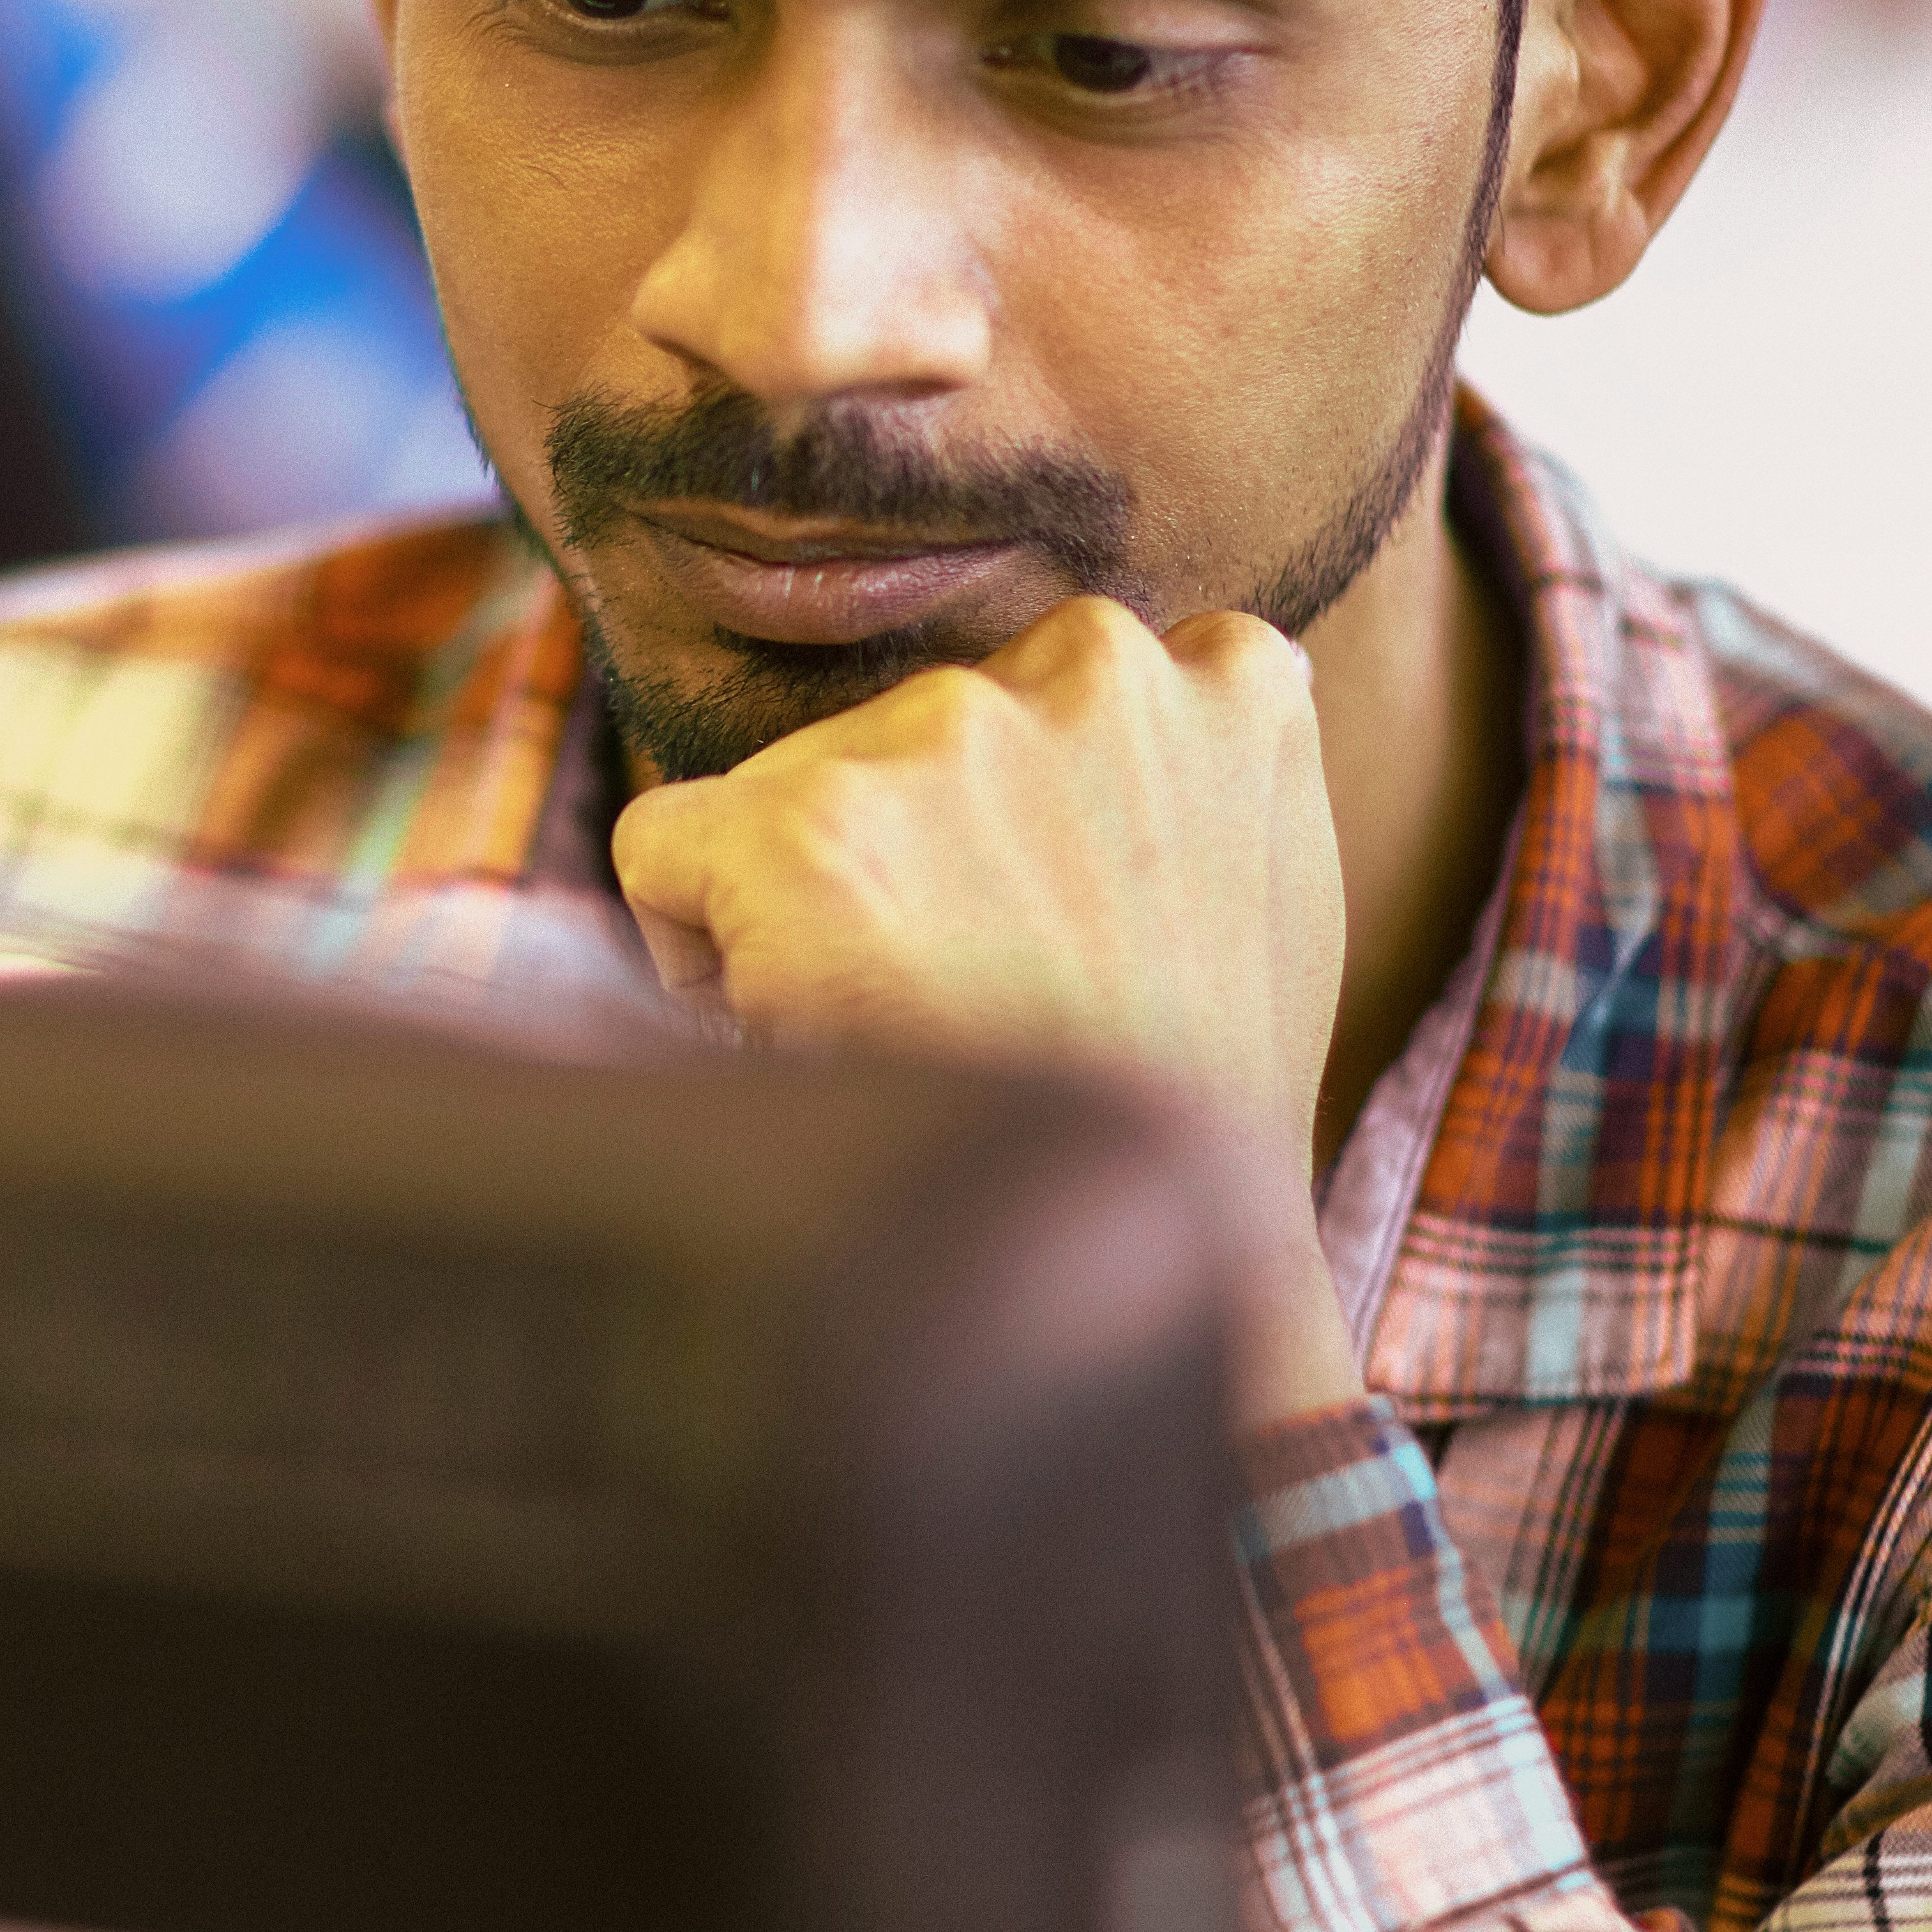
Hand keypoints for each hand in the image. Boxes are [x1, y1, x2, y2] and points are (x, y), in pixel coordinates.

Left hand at [608, 593, 1363, 1419]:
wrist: (1137, 1264)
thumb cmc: (1199, 1112)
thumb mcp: (1268, 898)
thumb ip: (1197, 778)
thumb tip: (1135, 725)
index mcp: (1225, 681)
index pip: (1074, 680)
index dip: (1020, 817)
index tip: (1050, 921)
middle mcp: (1090, 668)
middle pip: (913, 734)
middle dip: (914, 850)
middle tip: (976, 994)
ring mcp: (947, 736)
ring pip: (795, 790)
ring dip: (815, 898)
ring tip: (906, 1022)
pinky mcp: (805, 824)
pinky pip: (663, 845)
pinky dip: (693, 943)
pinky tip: (790, 1026)